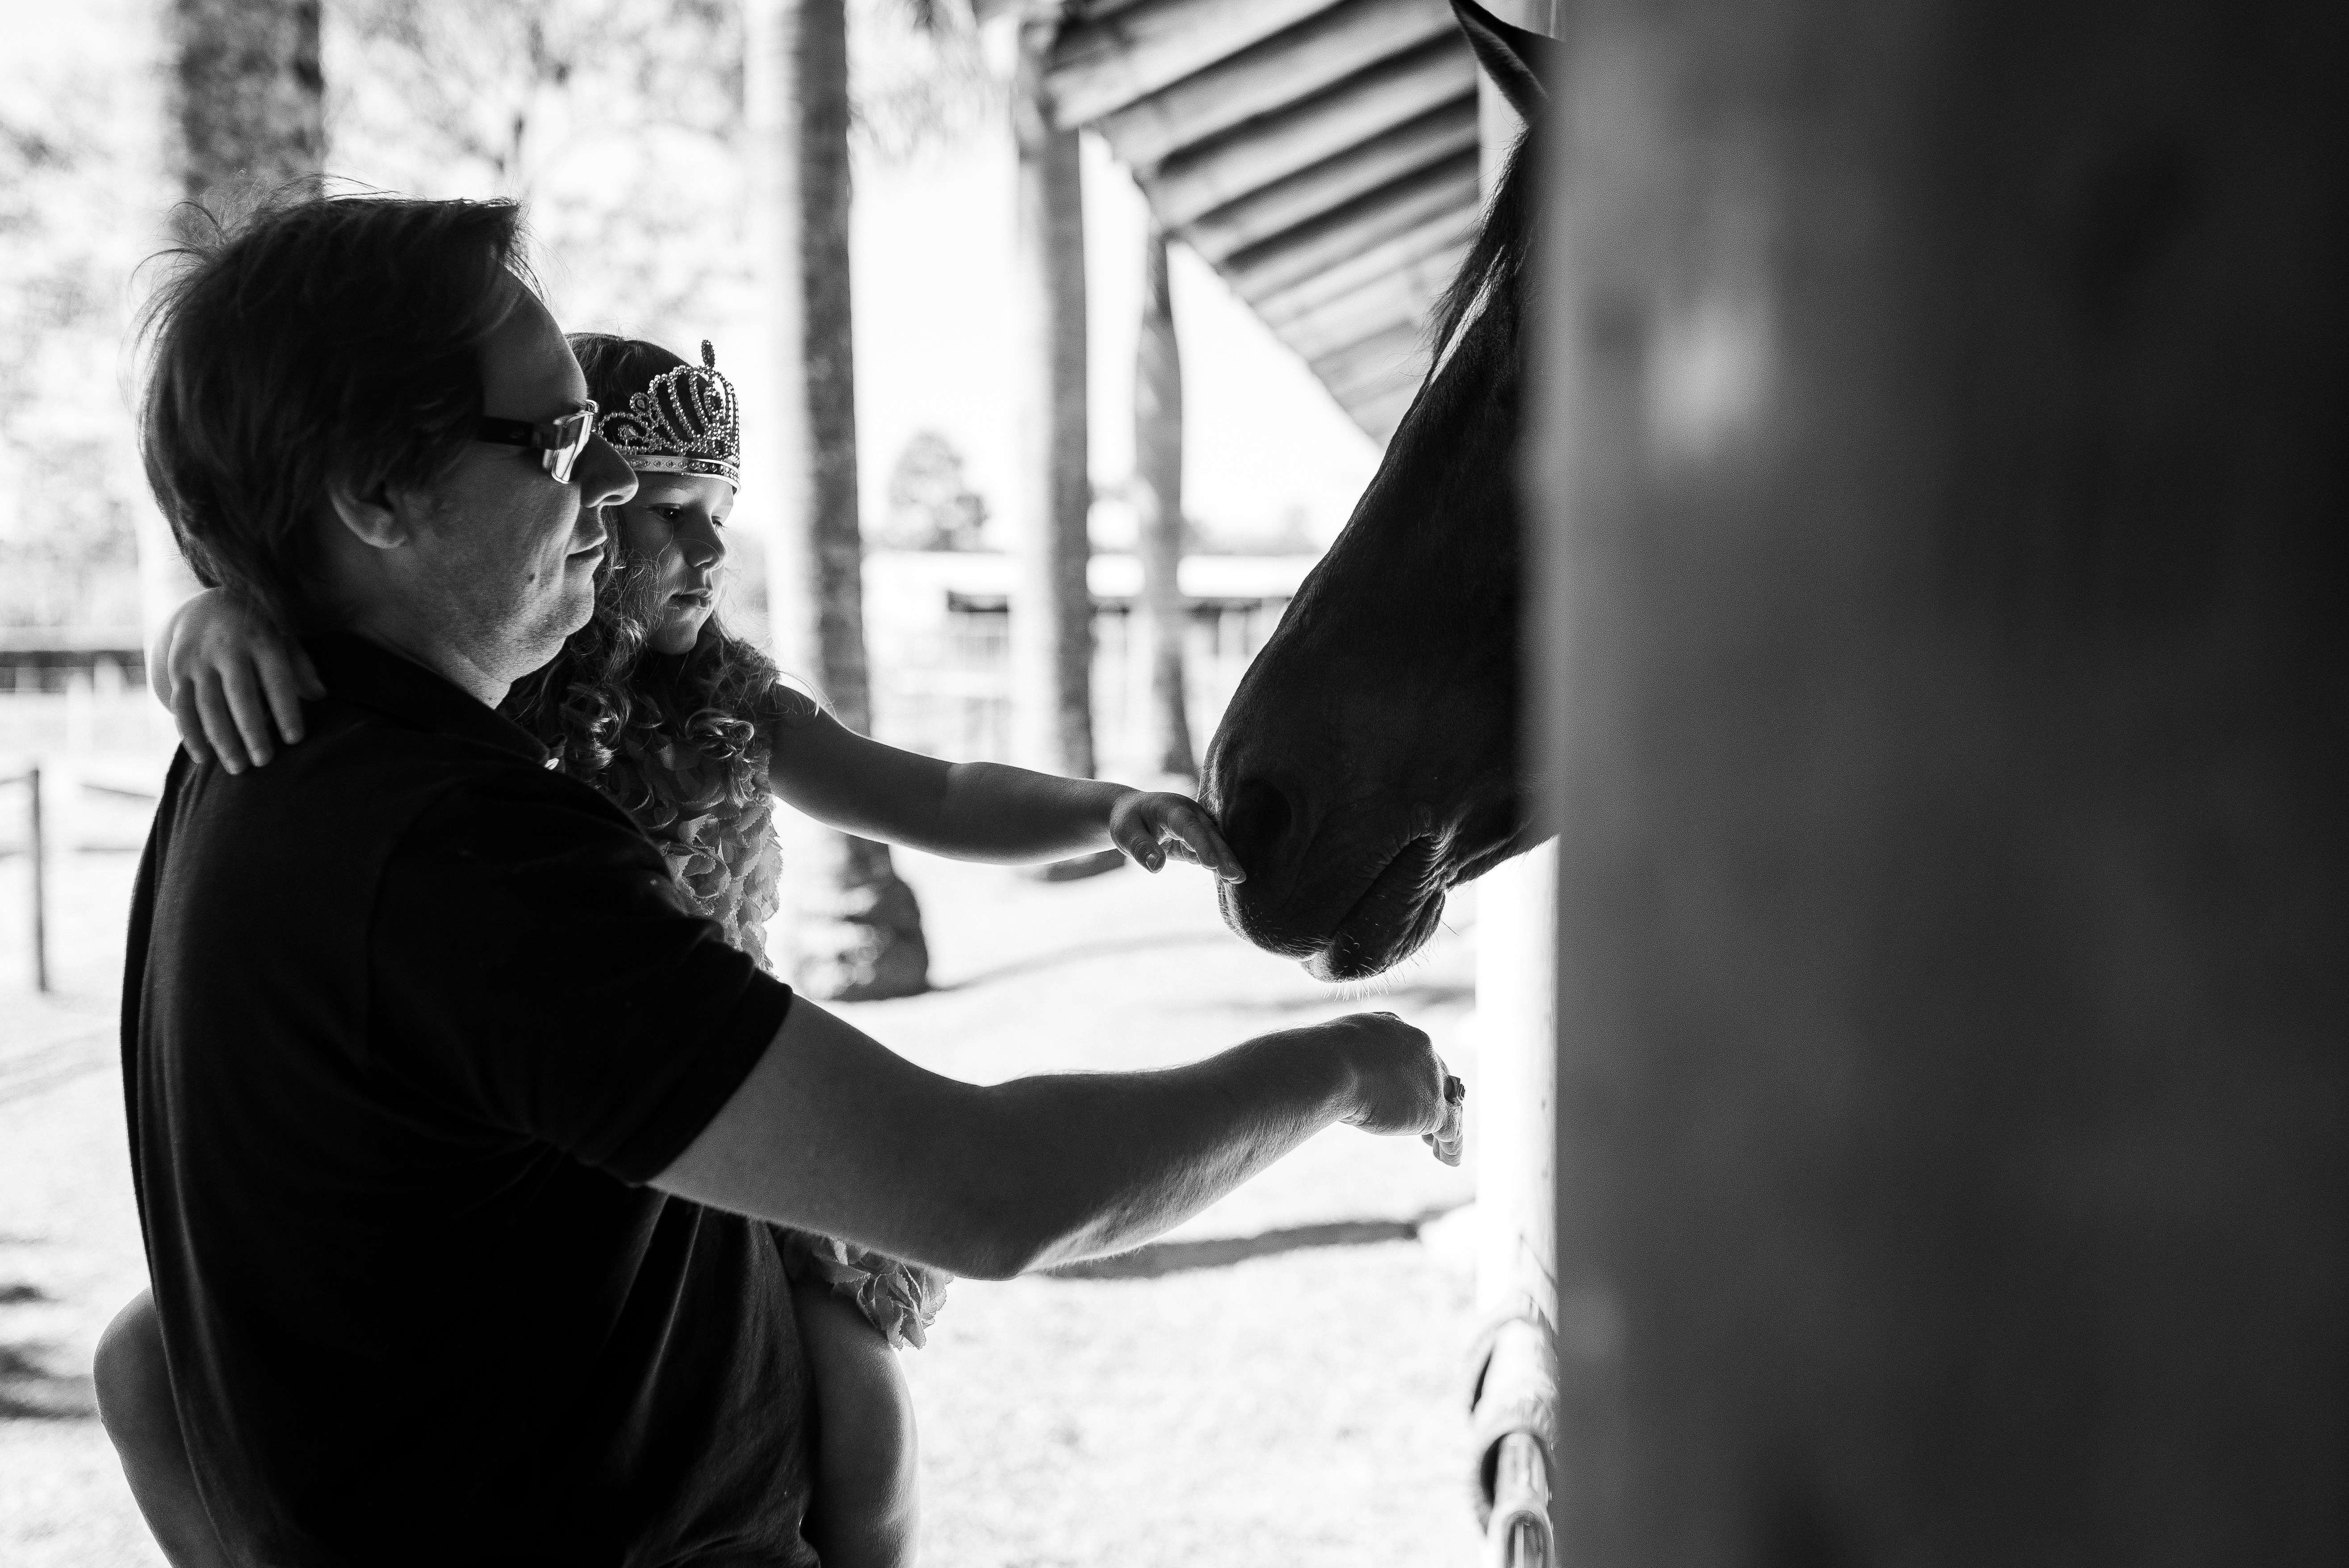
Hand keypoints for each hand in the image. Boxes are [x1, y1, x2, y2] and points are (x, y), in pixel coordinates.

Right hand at [160, 590, 322, 773]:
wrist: (207, 605)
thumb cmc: (259, 632)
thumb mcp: (285, 639)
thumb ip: (301, 667)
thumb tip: (320, 696)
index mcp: (261, 639)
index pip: (276, 678)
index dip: (286, 709)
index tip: (295, 739)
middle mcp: (226, 648)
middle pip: (239, 695)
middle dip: (251, 730)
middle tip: (265, 762)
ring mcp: (198, 659)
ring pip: (207, 704)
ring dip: (221, 739)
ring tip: (238, 769)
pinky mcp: (177, 669)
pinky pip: (181, 705)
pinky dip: (190, 733)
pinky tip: (203, 758)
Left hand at [1106, 789, 1246, 880]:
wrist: (1132, 811)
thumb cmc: (1128, 821)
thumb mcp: (1125, 833)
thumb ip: (1141, 847)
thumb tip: (1157, 866)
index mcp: (1171, 807)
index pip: (1189, 827)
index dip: (1201, 844)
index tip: (1211, 864)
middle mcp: (1189, 812)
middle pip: (1209, 834)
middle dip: (1223, 855)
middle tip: (1236, 876)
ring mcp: (1196, 823)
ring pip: (1215, 842)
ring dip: (1227, 860)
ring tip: (1239, 879)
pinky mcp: (1197, 836)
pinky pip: (1210, 849)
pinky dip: (1220, 862)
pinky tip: (1231, 878)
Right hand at [1319, 1012, 1465, 1166]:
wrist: (1330, 1065)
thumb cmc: (1319, 1059)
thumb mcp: (1335, 1052)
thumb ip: (1344, 1063)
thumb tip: (1327, 1078)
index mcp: (1395, 1029)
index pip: (1415, 1054)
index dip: (1416, 1075)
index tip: (1407, 1092)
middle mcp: (1420, 1048)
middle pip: (1437, 1076)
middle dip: (1433, 1098)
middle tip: (1424, 1122)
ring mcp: (1430, 1078)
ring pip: (1447, 1103)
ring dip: (1443, 1125)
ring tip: (1436, 1146)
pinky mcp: (1432, 1108)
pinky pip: (1452, 1129)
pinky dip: (1453, 1146)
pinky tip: (1450, 1160)